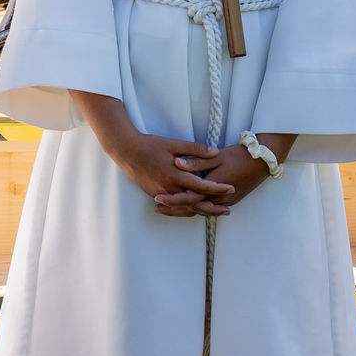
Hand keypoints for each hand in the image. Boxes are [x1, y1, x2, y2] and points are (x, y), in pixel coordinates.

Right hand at [97, 126, 233, 217]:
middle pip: (195, 204)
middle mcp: (168, 188)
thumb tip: (216, 153)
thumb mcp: (173, 144)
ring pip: (184, 207)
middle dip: (213, 208)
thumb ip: (195, 149)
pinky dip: (186, 208)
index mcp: (175, 175)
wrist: (124, 150)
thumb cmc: (149, 145)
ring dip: (200, 210)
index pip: (201, 186)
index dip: (218, 188)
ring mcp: (160, 193)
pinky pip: (174, 205)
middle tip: (228, 210)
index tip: (231, 188)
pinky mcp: (154, 194)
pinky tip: (193, 207)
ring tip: (214, 211)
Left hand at [156, 135, 291, 215]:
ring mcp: (225, 202)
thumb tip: (177, 163)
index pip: (189, 198)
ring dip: (183, 210)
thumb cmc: (238, 156)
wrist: (262, 162)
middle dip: (174, 209)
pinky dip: (195, 208)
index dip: (173, 199)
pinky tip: (184, 206)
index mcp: (215, 188)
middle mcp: (219, 199)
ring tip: (165, 209)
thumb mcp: (215, 157)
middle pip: (193, 208)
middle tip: (156, 208)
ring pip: (200, 210)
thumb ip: (195, 161)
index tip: (157, 198)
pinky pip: (208, 208)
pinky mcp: (228, 201)